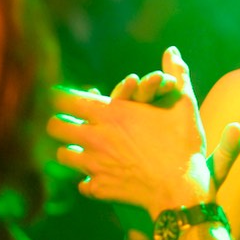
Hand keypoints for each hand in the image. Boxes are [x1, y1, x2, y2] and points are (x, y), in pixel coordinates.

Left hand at [49, 46, 223, 217]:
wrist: (181, 189)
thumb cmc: (183, 145)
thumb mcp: (184, 104)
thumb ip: (177, 74)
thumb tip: (173, 50)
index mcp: (112, 113)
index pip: (66, 99)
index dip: (61, 97)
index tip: (63, 98)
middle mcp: (96, 137)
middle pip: (55, 126)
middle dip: (60, 123)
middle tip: (70, 125)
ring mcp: (94, 164)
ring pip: (62, 156)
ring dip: (71, 152)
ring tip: (83, 151)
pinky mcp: (99, 188)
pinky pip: (81, 185)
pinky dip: (88, 181)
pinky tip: (99, 179)